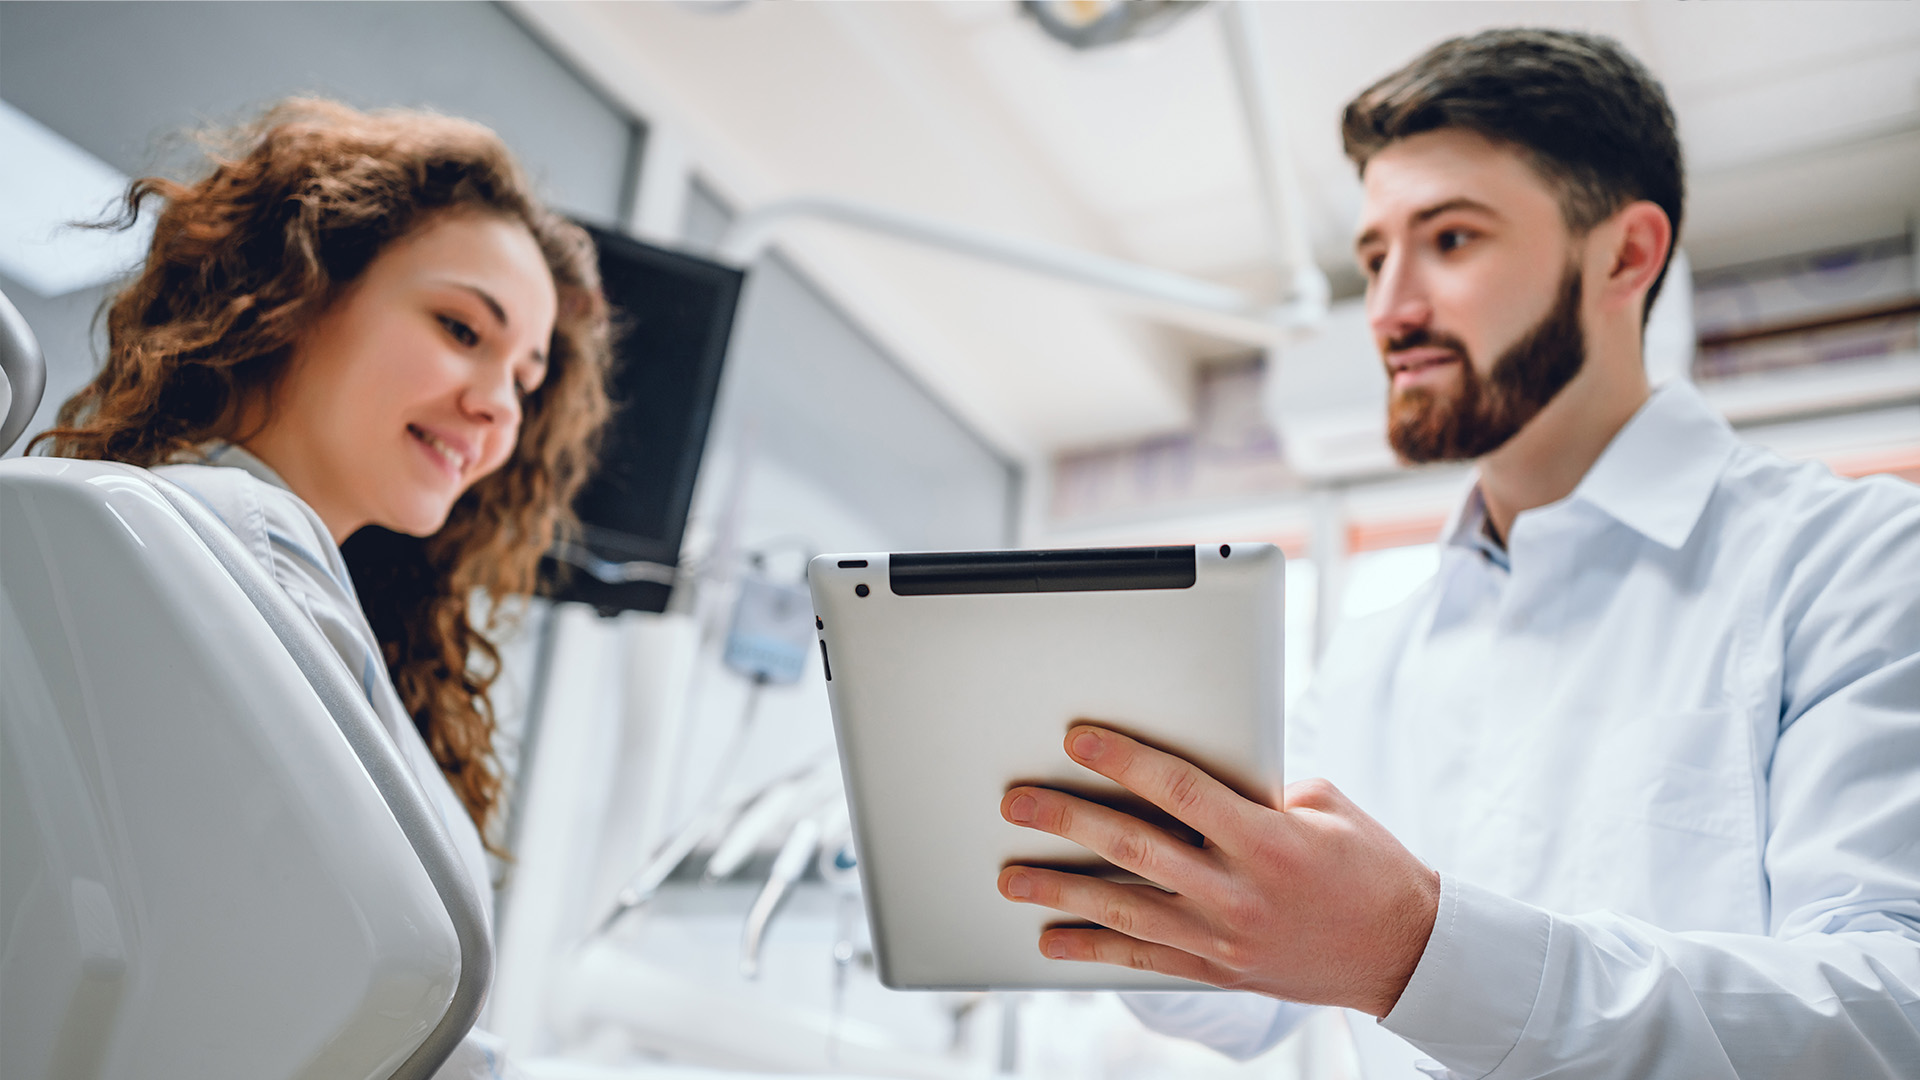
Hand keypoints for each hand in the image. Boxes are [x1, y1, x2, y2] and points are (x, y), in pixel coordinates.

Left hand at [997, 725, 1439, 1016]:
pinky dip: (1093, 947)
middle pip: (1135, 848)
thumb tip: (1191, 773)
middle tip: (1018, 802)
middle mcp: (1240, 893)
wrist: (1404, 952)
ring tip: (1011, 877)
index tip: (1078, 740)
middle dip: (1068, 821)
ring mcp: (1225, 939)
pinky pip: (1143, 959)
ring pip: (1126, 909)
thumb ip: (1255, 788)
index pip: (1181, 790)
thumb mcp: (1323, 807)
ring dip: (1062, 890)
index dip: (1125, 760)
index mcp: (1269, 840)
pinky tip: (1052, 937)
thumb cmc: (1367, 865)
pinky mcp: (1220, 971)